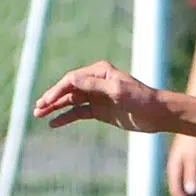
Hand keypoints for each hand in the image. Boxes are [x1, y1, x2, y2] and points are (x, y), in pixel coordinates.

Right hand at [34, 61, 169, 132]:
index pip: (72, 79)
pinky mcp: (99, 111)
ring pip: (70, 101)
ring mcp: (96, 97)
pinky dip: (66, 117)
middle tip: (37, 108)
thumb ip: (94, 85)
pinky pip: (78, 113)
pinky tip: (54, 123)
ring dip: (55, 108)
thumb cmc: (141, 99)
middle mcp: (95, 82)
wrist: (157, 114)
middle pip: (68, 90)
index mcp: (99, 72)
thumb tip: (71, 79)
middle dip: (52, 98)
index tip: (47, 101)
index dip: (57, 90)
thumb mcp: (117, 91)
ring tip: (39, 115)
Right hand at [166, 133, 195, 195]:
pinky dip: (194, 186)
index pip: (176, 190)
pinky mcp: (187, 159)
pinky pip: (188, 178)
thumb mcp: (194, 156)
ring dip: (192, 194)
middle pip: (178, 189)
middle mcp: (174, 167)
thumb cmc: (194, 138)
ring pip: (183, 185)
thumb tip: (191, 191)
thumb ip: (192, 173)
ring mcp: (180, 163)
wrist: (194, 120)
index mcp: (173, 168)